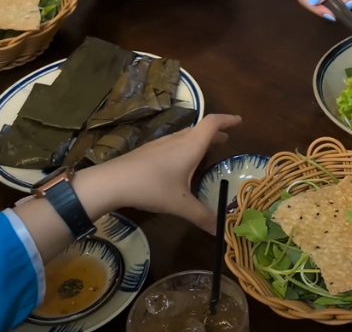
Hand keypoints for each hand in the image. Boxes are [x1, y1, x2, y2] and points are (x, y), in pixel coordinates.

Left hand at [76, 114, 240, 233]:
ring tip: (206, 150)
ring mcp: (160, 144)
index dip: (228, 120)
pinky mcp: (148, 151)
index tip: (239, 121)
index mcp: (190, 146)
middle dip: (215, 132)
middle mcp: (177, 140)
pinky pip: (173, 143)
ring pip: (185, 135)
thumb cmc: (152, 188)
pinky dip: (185, 146)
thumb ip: (202, 216)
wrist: (112, 182)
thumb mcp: (181, 205)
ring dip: (199, 139)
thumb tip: (220, 232)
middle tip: (226, 139)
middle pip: (200, 128)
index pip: (213, 123)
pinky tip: (180, 162)